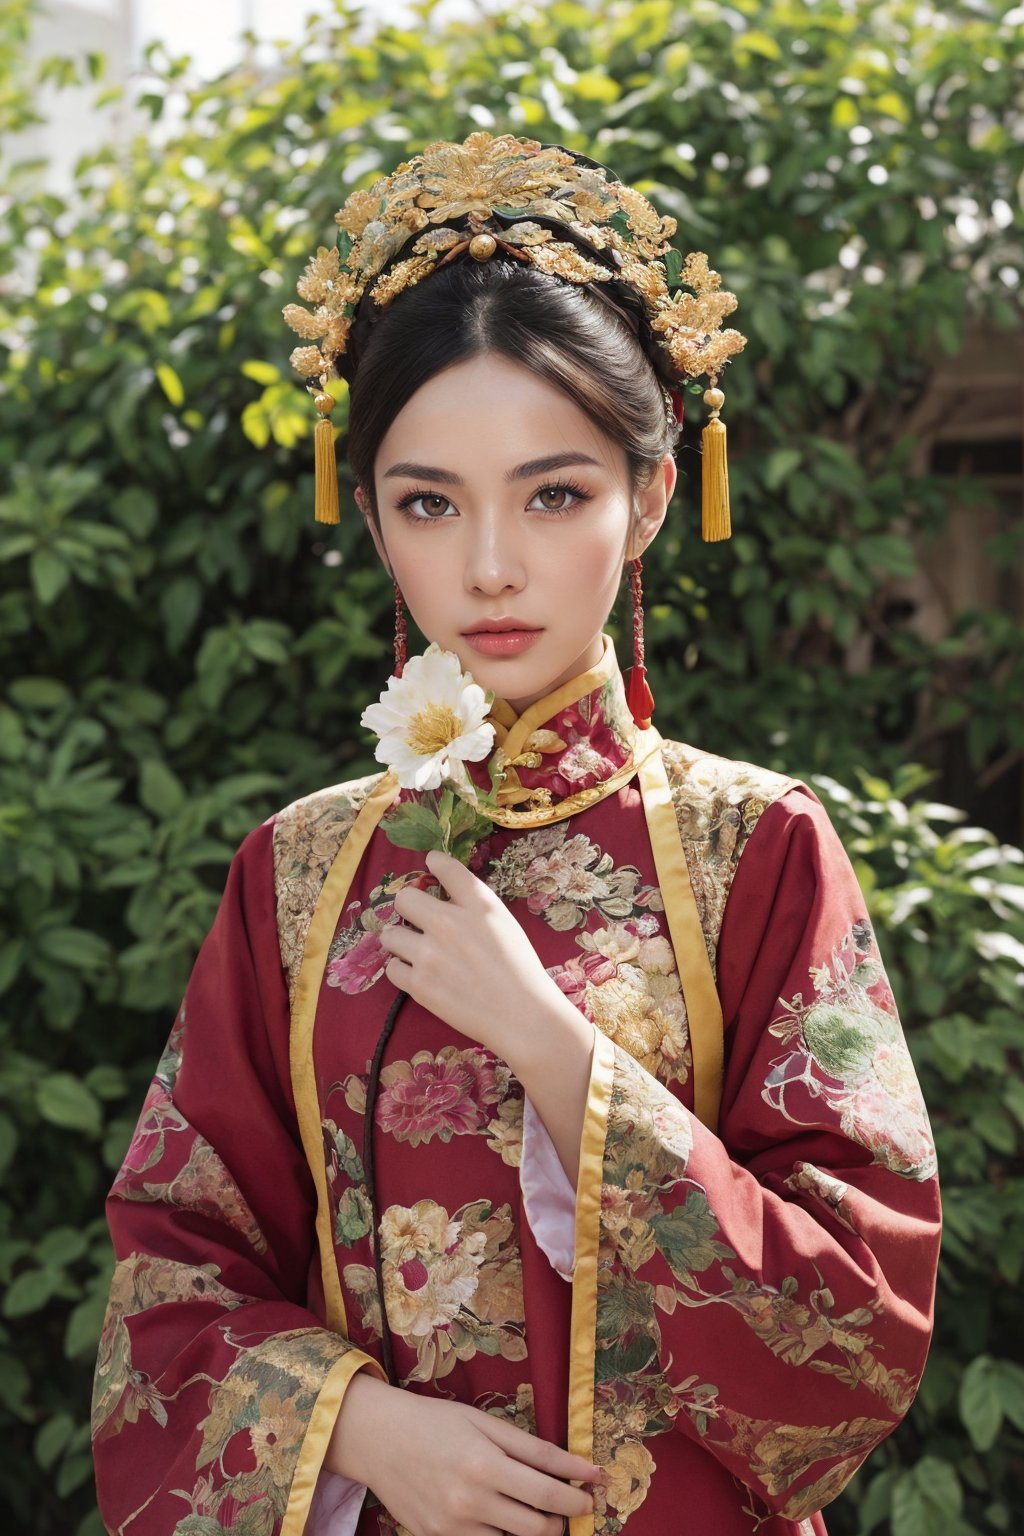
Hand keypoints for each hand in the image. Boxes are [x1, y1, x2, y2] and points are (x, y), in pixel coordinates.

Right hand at [329, 1372, 601, 1535]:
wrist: (379, 1439)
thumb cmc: (435, 1422)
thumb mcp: (484, 1422)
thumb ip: (530, 1447)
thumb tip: (576, 1466)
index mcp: (484, 1464)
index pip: (546, 1492)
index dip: (577, 1495)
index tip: (595, 1490)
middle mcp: (469, 1501)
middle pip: (536, 1527)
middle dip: (562, 1518)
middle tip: (571, 1503)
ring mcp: (452, 1527)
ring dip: (534, 1530)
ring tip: (536, 1510)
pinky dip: (501, 1535)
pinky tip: (501, 1516)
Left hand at [379, 850, 583, 1066]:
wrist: (522, 1015)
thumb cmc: (520, 970)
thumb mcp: (505, 924)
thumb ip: (474, 907)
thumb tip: (446, 897)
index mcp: (478, 904)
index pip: (445, 866)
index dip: (434, 862)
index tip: (430, 865)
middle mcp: (449, 922)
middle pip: (404, 898)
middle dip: (409, 908)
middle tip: (418, 921)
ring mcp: (429, 954)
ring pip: (389, 935)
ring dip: (400, 941)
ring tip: (415, 952)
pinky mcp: (419, 984)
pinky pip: (392, 968)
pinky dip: (403, 971)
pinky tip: (419, 975)